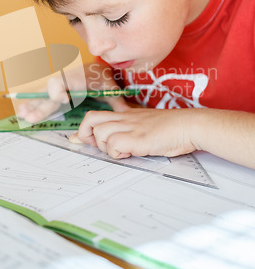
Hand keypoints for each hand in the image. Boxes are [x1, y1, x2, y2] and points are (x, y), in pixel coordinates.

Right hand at [17, 62, 130, 122]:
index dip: (60, 90)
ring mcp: (57, 88)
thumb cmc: (102, 79)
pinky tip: (23, 113)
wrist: (96, 71)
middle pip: (49, 93)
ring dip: (33, 106)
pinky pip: (42, 100)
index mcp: (76, 77)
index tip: (63, 100)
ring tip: (23, 115)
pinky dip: (33, 106)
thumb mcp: (111, 87)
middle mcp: (63, 82)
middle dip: (41, 105)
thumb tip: (127, 112)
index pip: (63, 81)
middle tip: (31, 116)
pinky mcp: (55, 95)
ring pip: (42, 97)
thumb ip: (117, 100)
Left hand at [71, 108, 196, 158]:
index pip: (95, 115)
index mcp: (126, 115)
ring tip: (123, 151)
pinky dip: (119, 153)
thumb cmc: (172, 128)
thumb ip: (130, 129)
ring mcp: (131, 127)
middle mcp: (125, 118)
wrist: (190, 125)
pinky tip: (132, 153)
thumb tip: (117, 142)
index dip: (83, 129)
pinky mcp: (139, 138)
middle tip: (101, 147)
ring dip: (107, 147)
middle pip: (91, 120)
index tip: (78, 139)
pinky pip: (115, 145)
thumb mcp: (146, 124)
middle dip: (87, 135)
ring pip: (100, 133)